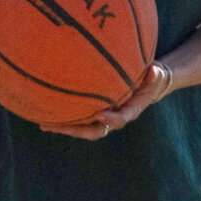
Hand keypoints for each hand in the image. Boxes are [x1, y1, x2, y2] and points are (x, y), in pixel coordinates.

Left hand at [42, 59, 171, 139]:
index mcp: (130, 111)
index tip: (99, 113)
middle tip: (60, 126)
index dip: (110, 118)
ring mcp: (103, 117)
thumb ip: (154, 75)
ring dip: (65, 127)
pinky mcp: (94, 112)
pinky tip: (46, 115)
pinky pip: (79, 119)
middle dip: (77, 130)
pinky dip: (64, 119)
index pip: (120, 119)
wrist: (146, 85)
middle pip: (95, 130)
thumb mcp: (156, 75)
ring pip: (83, 128)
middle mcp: (114, 118)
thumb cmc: (150, 78)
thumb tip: (154, 70)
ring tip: (44, 124)